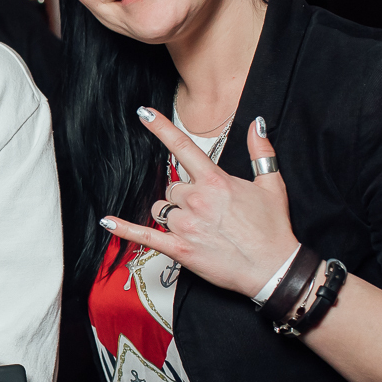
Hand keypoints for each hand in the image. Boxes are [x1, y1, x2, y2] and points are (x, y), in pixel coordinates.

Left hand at [99, 110, 299, 298]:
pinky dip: (124, 229)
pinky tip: (107, 222)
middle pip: (171, 186)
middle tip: (208, 211)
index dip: (160, 127)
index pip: (182, 146)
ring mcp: (185, 224)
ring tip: (198, 228)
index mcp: (215, 181)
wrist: (274, 268)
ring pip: (160, 208)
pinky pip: (144, 235)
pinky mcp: (179, 248)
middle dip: (183, 195)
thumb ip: (260, 153)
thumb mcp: (271, 185)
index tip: (143, 112)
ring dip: (171, 214)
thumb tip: (256, 125)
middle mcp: (196, 199)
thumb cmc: (272, 229)